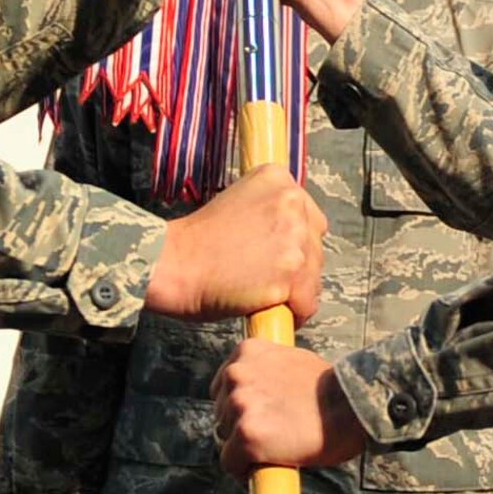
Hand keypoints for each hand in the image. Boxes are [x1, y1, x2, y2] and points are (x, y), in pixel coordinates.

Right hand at [145, 164, 324, 323]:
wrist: (176, 263)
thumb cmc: (198, 239)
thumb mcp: (238, 199)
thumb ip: (271, 207)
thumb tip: (294, 229)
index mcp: (278, 179)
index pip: (310, 216)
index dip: (295, 240)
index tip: (276, 252)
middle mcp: (291, 204)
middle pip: (316, 246)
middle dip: (298, 266)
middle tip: (266, 276)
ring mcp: (292, 242)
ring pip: (313, 276)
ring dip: (295, 291)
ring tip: (265, 294)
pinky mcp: (288, 278)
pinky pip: (306, 304)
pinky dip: (293, 313)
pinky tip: (271, 309)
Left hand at [212, 341, 366, 475]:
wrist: (351, 406)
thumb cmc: (330, 388)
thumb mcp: (291, 360)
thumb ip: (265, 370)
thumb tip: (256, 391)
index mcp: (247, 350)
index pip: (224, 384)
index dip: (241, 404)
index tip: (259, 415)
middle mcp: (237, 373)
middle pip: (221, 411)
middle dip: (242, 424)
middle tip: (274, 432)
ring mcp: (240, 404)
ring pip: (226, 436)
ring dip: (245, 445)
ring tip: (276, 446)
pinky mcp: (246, 435)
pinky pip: (230, 462)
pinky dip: (245, 470)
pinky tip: (267, 465)